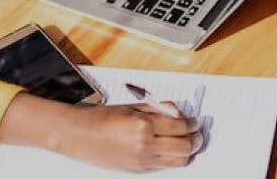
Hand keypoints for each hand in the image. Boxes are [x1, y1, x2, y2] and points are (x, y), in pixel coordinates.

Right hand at [58, 103, 202, 171]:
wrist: (77, 135)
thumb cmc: (101, 117)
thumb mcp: (132, 106)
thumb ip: (158, 109)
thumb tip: (178, 112)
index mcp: (144, 124)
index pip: (181, 126)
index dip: (192, 123)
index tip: (195, 121)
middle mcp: (145, 144)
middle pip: (184, 146)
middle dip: (195, 139)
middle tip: (198, 133)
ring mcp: (141, 160)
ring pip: (178, 161)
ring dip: (188, 152)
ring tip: (189, 143)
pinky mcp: (137, 170)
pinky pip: (164, 166)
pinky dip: (172, 159)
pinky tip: (172, 150)